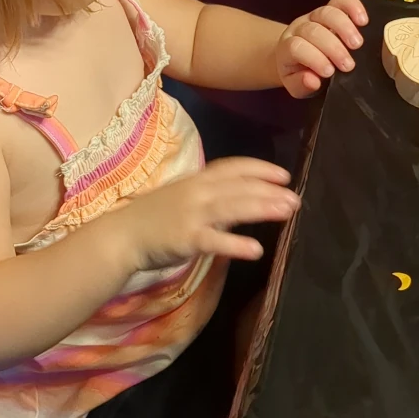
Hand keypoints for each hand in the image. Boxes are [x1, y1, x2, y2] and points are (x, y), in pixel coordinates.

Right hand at [115, 158, 299, 269]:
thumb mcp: (183, 197)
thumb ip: (211, 196)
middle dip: (270, 190)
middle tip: (296, 198)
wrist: (122, 235)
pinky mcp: (187, 238)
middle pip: (240, 186)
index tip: (284, 175)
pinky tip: (257, 250)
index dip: (261, 169)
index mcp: (197, 179)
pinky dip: (236, 244)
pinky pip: (215, 240)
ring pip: (233, 207)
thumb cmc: (154, 217)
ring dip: (263, 208)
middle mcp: (198, 192)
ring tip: (287, 212)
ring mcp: (192, 214)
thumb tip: (242, 199)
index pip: (234, 167)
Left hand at [277, 0, 368, 96]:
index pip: (296, 47)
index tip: (330, 72)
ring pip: (326, 13)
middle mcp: (298, 28)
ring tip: (358, 44)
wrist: (294, 54)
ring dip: (344, 28)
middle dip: (332, 47)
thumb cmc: (299, 72)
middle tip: (349, 65)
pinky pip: (340, 1)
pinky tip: (363, 20)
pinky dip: (352, 7)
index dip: (314, 58)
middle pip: (313, 30)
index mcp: (287, 48)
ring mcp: (313, 16)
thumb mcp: (295, 85)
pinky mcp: (329, 9)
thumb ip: (300, 84)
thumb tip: (313, 81)